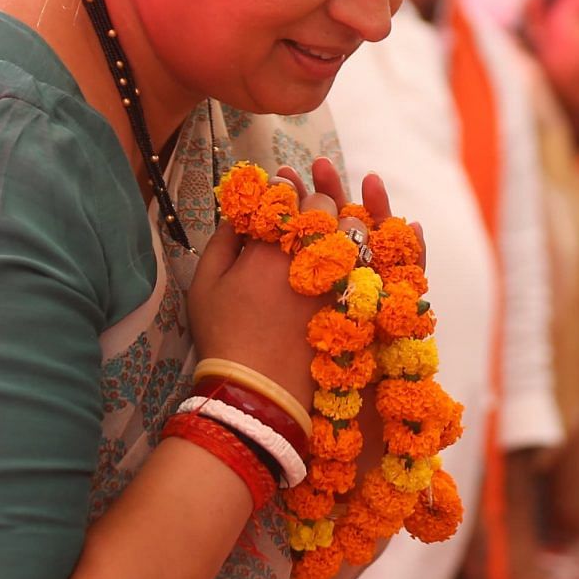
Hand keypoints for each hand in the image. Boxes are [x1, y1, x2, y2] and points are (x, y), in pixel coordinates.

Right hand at [190, 160, 371, 403]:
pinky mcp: (356, 302)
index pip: (286, 196)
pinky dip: (369, 252)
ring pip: (356, 230)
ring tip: (333, 228)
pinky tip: (358, 250)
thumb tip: (239, 213)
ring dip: (346, 222)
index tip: (279, 189)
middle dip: (317, 201)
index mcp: (271, 244)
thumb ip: (222, 239)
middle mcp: (311, 255)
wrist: (259, 390)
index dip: (284, 188)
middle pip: (326, 207)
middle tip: (305, 210)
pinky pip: (373, 265)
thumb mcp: (205, 283)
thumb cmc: (224, 336)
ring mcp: (340, 278)